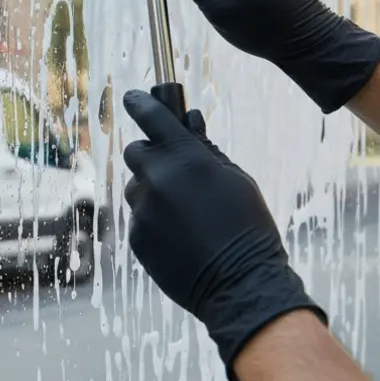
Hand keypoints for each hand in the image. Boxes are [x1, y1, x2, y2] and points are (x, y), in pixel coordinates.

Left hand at [121, 89, 325, 380]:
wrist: (241, 283)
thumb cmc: (247, 226)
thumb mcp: (235, 179)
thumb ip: (205, 148)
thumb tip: (189, 119)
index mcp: (185, 158)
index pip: (151, 117)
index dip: (140, 103)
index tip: (132, 97)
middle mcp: (157, 180)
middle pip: (136, 152)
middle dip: (151, 155)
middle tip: (172, 168)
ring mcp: (143, 210)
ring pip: (136, 187)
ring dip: (152, 191)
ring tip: (186, 213)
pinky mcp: (136, 237)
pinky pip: (140, 218)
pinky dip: (154, 221)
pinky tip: (181, 236)